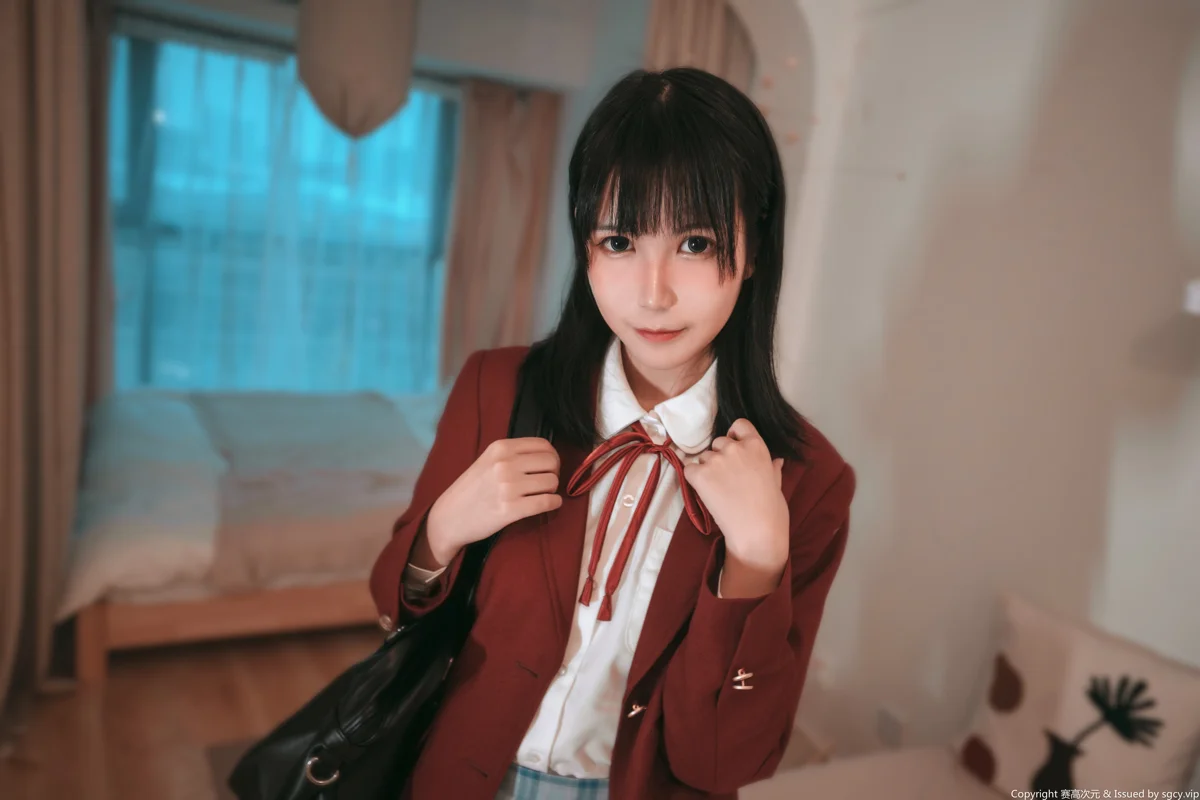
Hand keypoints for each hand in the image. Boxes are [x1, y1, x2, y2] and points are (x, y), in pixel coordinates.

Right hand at [422, 437, 561, 565]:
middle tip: (545, 483)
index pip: (543, 445)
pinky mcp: (511, 509)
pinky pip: (547, 502)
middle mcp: (505, 464)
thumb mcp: (487, 461)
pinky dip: (554, 503)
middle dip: (554, 473)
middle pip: (551, 462)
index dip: (552, 456)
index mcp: (500, 448)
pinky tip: (550, 504)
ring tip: (542, 494)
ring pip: (552, 482)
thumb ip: (513, 455)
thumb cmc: (470, 489)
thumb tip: (548, 457)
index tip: (548, 467)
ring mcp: (508, 487)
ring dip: (552, 490)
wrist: (449, 517)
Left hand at [683, 419, 788, 571]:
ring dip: (707, 469)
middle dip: (720, 456)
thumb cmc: (772, 511)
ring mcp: (716, 460)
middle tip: (726, 477)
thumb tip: (777, 460)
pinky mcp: (700, 475)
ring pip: (704, 457)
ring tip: (718, 489)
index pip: (739, 425)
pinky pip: (689, 469)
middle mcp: (735, 448)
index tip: (734, 448)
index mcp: (757, 446)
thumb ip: (772, 468)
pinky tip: (704, 491)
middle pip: (718, 442)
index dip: (734, 436)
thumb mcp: (777, 484)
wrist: (757, 532)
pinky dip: (693, 478)